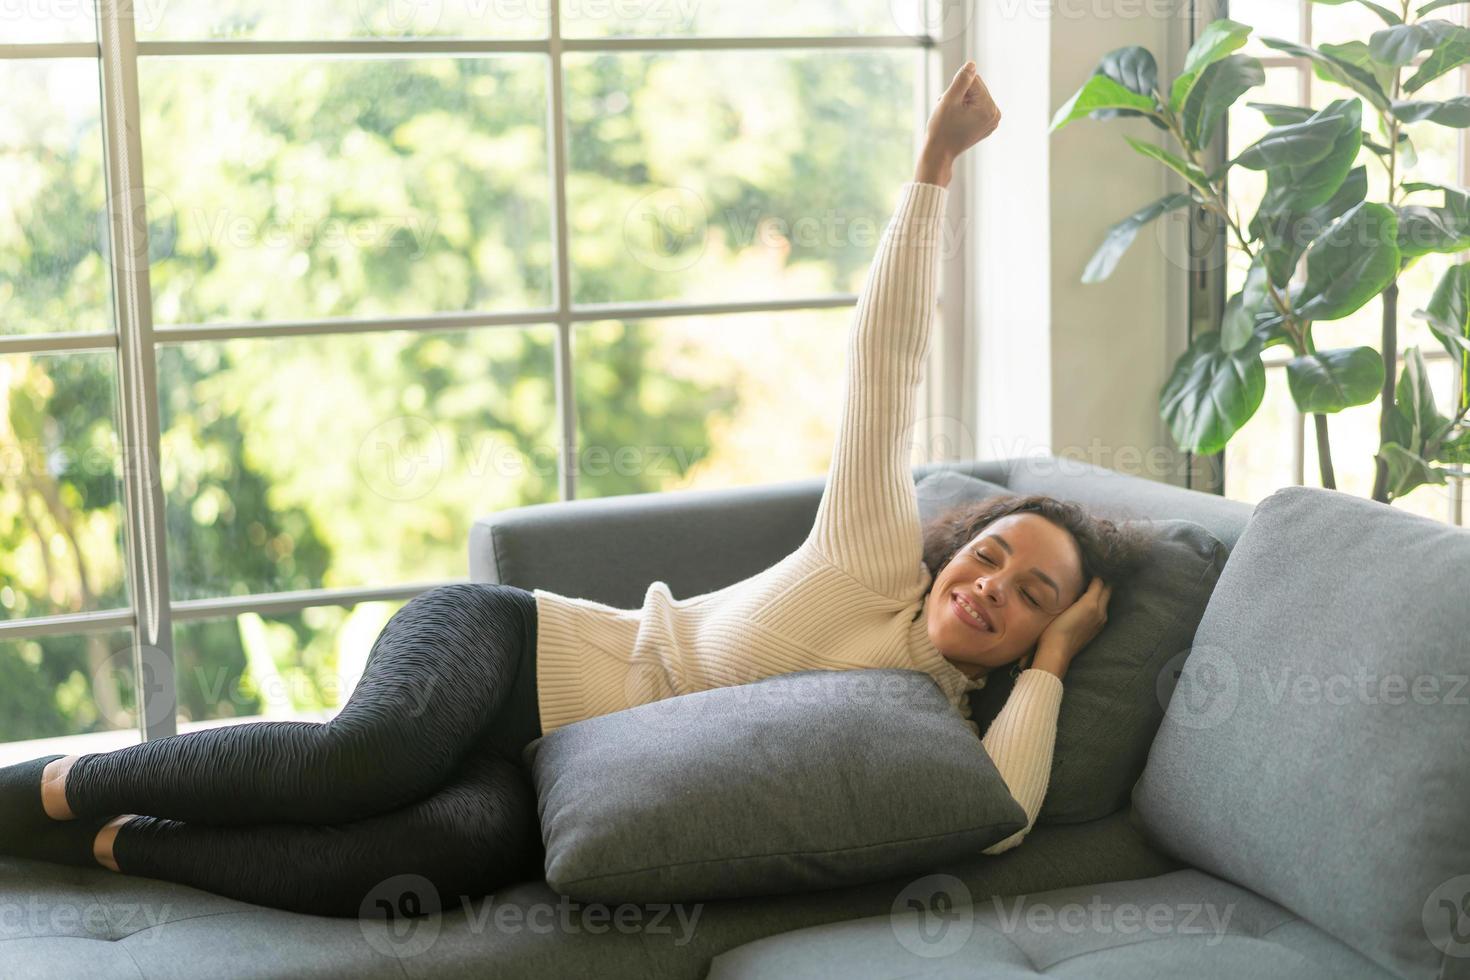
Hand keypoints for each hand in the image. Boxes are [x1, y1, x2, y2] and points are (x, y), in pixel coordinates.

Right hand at [914, 61, 1001, 185]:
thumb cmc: (941, 128)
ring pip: (976, 97)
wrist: (940, 152)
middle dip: (961, 95)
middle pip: (977, 88)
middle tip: (950, 112)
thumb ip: (961, 80)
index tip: (951, 105)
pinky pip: (977, 107)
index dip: (957, 88)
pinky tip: (959, 121)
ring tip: (953, 116)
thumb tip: (972, 64)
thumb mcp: (949, 100)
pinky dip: (966, 110)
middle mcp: (995, 114)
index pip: (974, 80)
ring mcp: (993, 121)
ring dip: (962, 101)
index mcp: (989, 108)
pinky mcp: (987, 125)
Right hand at [1031, 578, 1111, 677]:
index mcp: (1097, 606)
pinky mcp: (1091, 630)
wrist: (1056, 650)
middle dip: (1103, 581)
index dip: (1100, 573)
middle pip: (1106, 592)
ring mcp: (1097, 623)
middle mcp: (1101, 614)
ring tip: (1089, 581)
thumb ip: (1092, 590)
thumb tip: (1098, 577)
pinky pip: (1098, 610)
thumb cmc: (1062, 626)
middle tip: (1094, 568)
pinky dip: (1095, 601)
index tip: (1094, 563)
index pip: (1103, 583)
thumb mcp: (1079, 605)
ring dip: (1099, 591)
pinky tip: (1085, 599)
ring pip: (1102, 601)